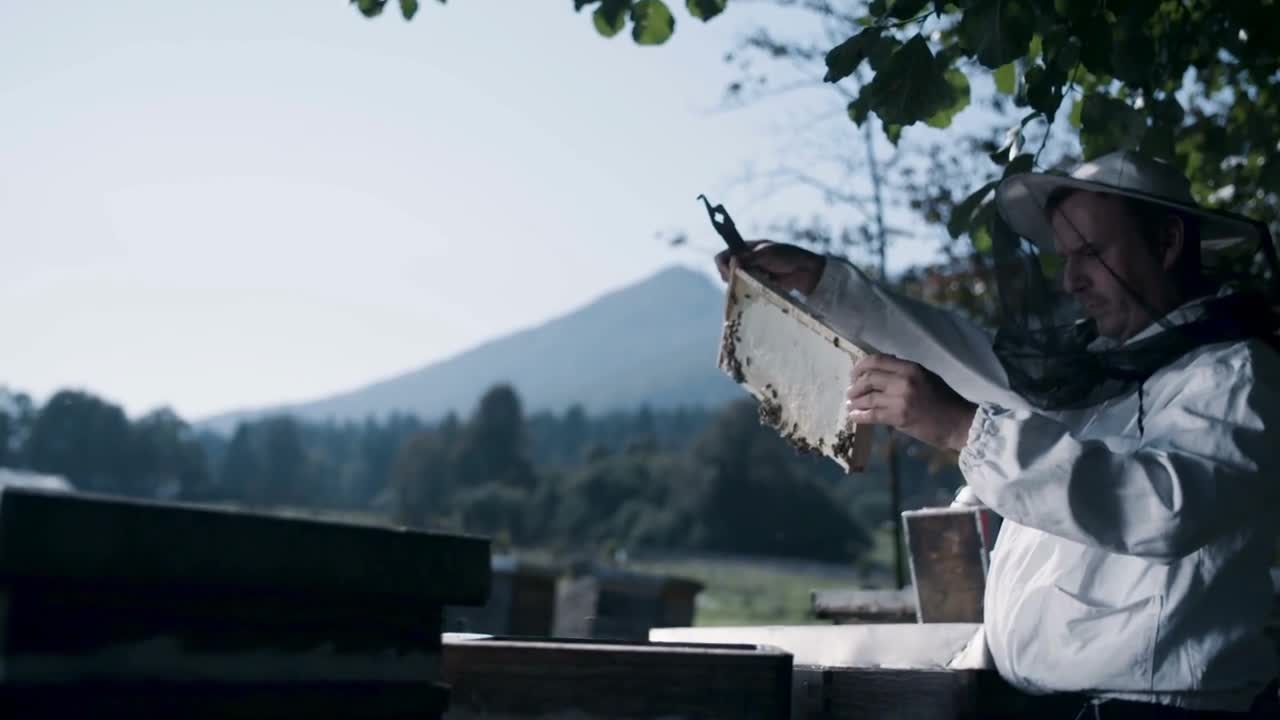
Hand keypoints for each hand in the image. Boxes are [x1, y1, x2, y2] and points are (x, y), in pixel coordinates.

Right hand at [714, 241, 825, 295]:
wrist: (805, 271)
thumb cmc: (787, 256)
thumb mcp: (767, 253)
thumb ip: (749, 258)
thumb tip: (732, 262)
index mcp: (745, 249)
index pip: (723, 255)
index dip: (722, 264)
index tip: (728, 272)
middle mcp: (745, 262)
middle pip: (726, 272)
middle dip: (732, 277)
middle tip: (744, 279)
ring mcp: (751, 275)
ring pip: (736, 283)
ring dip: (744, 283)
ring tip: (760, 279)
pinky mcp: (757, 287)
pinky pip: (747, 291)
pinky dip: (752, 290)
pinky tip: (764, 286)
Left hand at [845, 354, 976, 451]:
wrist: (958, 423)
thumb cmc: (944, 399)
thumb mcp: (926, 377)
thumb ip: (904, 372)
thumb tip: (880, 370)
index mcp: (911, 368)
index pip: (877, 360)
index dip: (861, 366)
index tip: (854, 373)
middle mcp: (903, 380)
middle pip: (868, 378)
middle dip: (854, 385)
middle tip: (850, 391)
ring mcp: (899, 399)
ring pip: (867, 397)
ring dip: (854, 401)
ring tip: (849, 404)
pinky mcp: (898, 417)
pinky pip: (871, 415)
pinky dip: (859, 415)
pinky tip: (854, 416)